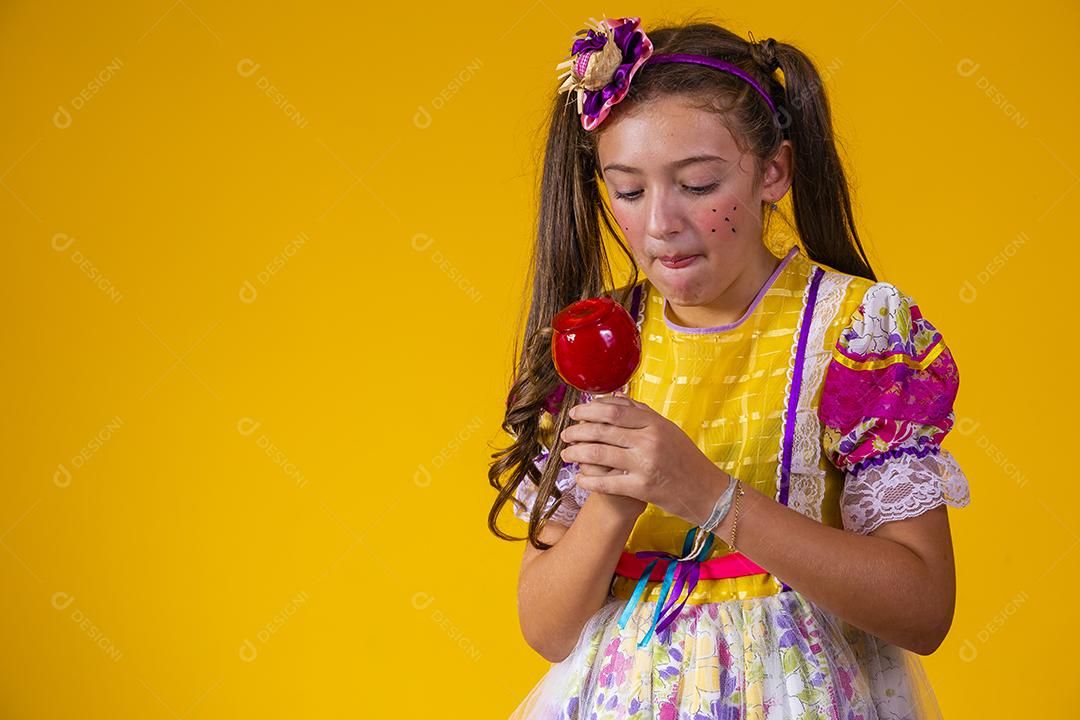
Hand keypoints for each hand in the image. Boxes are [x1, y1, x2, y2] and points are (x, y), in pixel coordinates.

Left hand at [559, 392, 725, 525]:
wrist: (708, 492)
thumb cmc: (686, 459)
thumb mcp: (668, 430)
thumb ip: (642, 413)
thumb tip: (614, 397)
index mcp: (655, 423)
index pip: (614, 410)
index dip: (589, 410)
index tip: (575, 413)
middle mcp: (649, 440)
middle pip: (602, 429)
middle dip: (577, 431)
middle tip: (565, 434)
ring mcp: (645, 464)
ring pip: (599, 454)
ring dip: (576, 453)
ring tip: (566, 454)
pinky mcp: (642, 488)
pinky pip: (606, 482)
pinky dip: (588, 480)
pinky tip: (579, 479)